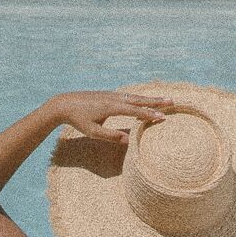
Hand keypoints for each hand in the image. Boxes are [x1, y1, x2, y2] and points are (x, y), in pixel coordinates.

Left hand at [49, 91, 178, 143]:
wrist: (64, 104)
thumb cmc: (78, 120)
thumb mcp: (93, 132)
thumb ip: (111, 136)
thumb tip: (128, 141)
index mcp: (111, 107)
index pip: (135, 111)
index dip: (149, 114)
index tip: (163, 117)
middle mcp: (114, 98)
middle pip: (138, 99)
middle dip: (155, 101)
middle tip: (171, 101)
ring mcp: (111, 95)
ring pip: (134, 96)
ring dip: (148, 98)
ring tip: (162, 99)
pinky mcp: (108, 95)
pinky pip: (127, 96)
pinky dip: (139, 97)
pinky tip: (143, 100)